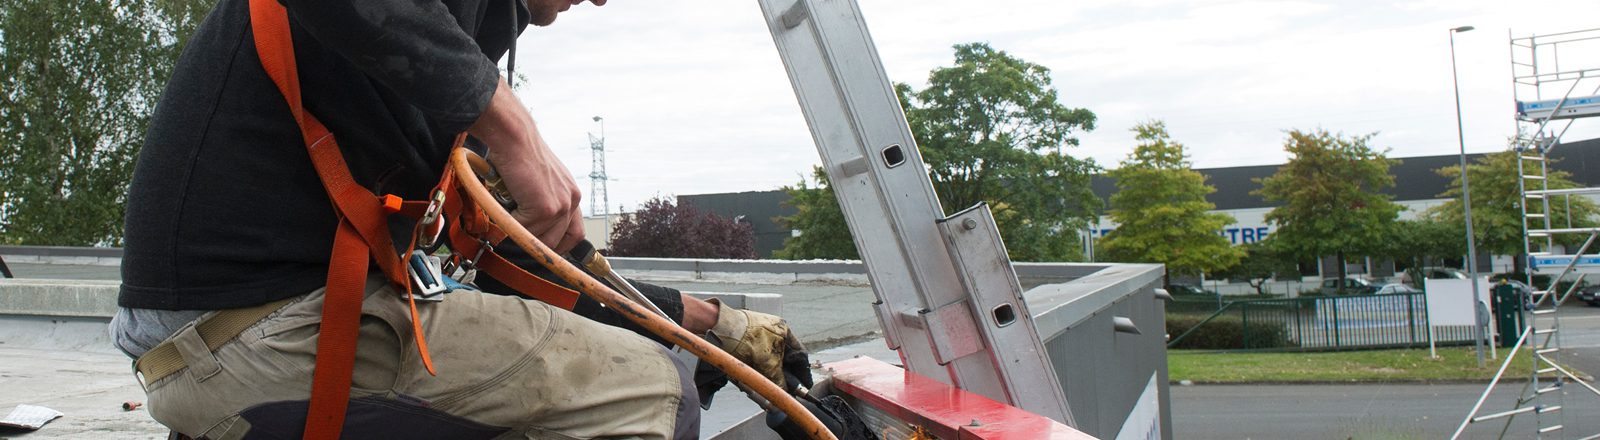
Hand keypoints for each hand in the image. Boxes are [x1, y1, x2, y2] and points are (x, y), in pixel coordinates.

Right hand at [469, 78, 584, 252]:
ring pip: (538, 238)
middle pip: (557, 242)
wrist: (515, 138)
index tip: (544, 250)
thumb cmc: (520, 154)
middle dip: (534, 242)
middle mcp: (571, 200)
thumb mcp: (541, 181)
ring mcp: (560, 206)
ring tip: (507, 213)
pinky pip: (524, 230)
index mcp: (571, 194)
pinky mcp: (546, 208)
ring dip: (519, 231)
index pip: (575, 234)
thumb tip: (529, 226)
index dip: (558, 245)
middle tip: (516, 233)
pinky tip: (505, 206)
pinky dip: (510, 223)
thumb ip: (542, 202)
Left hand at [706, 300, 811, 391]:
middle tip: (785, 388)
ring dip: (769, 373)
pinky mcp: (746, 340)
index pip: (799, 354)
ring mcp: (759, 335)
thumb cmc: (744, 338)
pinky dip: (757, 369)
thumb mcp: (766, 362)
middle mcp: (773, 331)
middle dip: (784, 375)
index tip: (804, 384)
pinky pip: (757, 358)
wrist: (719, 328)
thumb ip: (778, 377)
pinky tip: (752, 376)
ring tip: (766, 383)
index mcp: (784, 331)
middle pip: (784, 358)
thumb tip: (784, 390)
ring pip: (769, 360)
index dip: (802, 372)